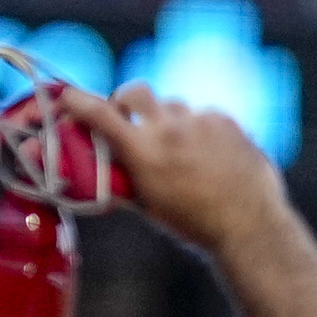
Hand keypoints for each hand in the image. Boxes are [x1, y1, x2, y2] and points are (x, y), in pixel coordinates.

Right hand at [70, 86, 291, 255]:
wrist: (248, 225)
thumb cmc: (194, 223)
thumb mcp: (148, 204)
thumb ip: (124, 179)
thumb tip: (102, 169)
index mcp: (142, 151)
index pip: (99, 113)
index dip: (78, 100)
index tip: (68, 95)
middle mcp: (168, 129)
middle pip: (135, 91)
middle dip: (127, 100)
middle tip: (130, 116)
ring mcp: (200, 121)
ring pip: (172, 105)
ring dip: (168, 119)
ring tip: (182, 148)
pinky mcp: (226, 120)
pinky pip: (203, 114)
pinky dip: (200, 128)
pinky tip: (211, 153)